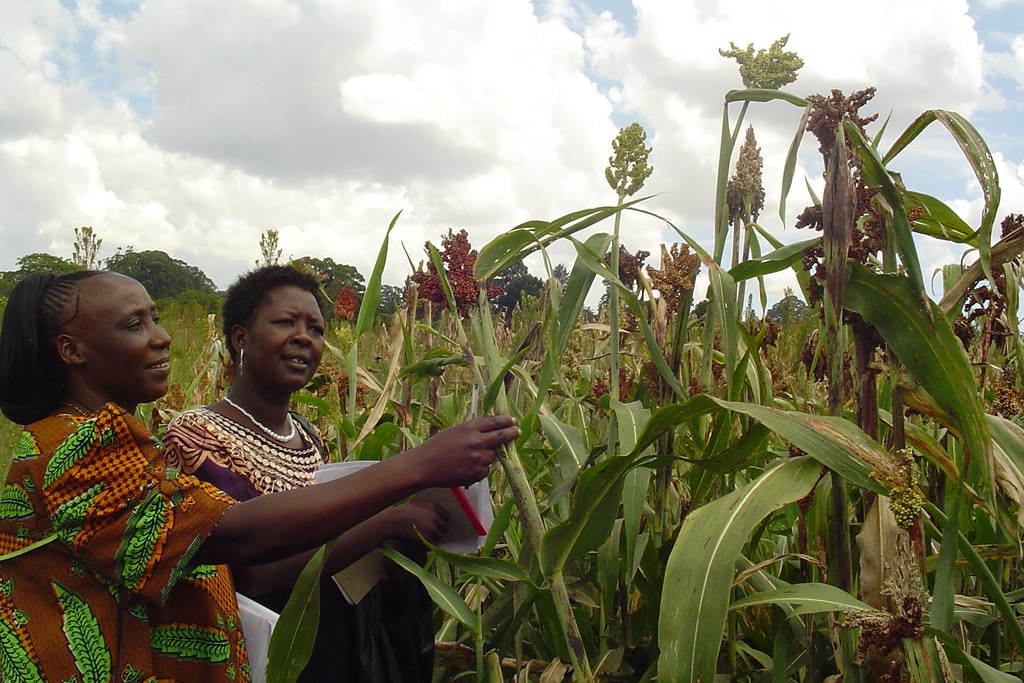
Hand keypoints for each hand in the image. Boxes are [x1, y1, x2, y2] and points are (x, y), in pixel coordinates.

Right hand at [385, 500, 449, 545]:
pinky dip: (426, 546)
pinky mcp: (427, 540)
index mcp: (433, 508)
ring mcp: (432, 529)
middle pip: (444, 528)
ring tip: (422, 537)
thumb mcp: (417, 504)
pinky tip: (418, 542)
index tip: (436, 524)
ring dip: (432, 538)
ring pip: (439, 537)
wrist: (392, 521)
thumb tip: (436, 515)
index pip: (446, 516)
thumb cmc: (401, 512)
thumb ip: (428, 509)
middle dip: (438, 530)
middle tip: (428, 532)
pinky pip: (431, 546)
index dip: (440, 521)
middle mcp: (435, 518)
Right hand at [405, 415, 519, 488]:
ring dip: (488, 456)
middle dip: (512, 434)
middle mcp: (476, 441)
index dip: (506, 421)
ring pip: (493, 456)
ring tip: (470, 457)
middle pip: (501, 437)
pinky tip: (466, 467)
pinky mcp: (476, 473)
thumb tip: (490, 430)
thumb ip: (472, 431)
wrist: (424, 466)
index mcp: (469, 428)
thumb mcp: (454, 431)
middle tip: (517, 432)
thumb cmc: (436, 447)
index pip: (494, 422)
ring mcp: (477, 458)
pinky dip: (480, 469)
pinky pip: (486, 470)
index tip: (513, 421)